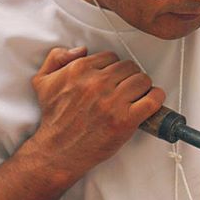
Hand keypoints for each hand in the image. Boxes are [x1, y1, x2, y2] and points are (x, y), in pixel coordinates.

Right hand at [30, 46, 164, 183]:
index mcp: (80, 70)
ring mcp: (112, 102)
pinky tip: (152, 99)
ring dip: (143, 86)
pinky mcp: (125, 119)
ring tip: (137, 95)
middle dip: (129, 76)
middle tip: (125, 88)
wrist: (59, 150)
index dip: (114, 68)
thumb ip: (57, 58)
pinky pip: (152, 100)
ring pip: (142, 80)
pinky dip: (156, 97)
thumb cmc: (54, 118)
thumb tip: (81, 50)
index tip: (114, 78)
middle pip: (129, 67)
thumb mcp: (43, 81)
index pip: (111, 57)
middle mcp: (97, 83)